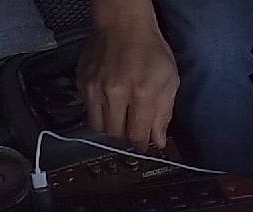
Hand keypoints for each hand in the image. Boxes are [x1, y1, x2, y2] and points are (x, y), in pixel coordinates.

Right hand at [78, 1, 178, 151]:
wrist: (123, 25)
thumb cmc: (150, 49)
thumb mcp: (169, 80)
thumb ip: (164, 113)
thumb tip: (158, 140)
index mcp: (142, 93)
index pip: (137, 135)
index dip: (141, 144)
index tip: (143, 144)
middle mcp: (116, 93)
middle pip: (117, 135)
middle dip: (126, 136)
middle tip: (132, 128)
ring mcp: (96, 89)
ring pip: (99, 127)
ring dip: (111, 127)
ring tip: (120, 117)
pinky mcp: (83, 84)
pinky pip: (88, 111)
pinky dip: (99, 113)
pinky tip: (109, 102)